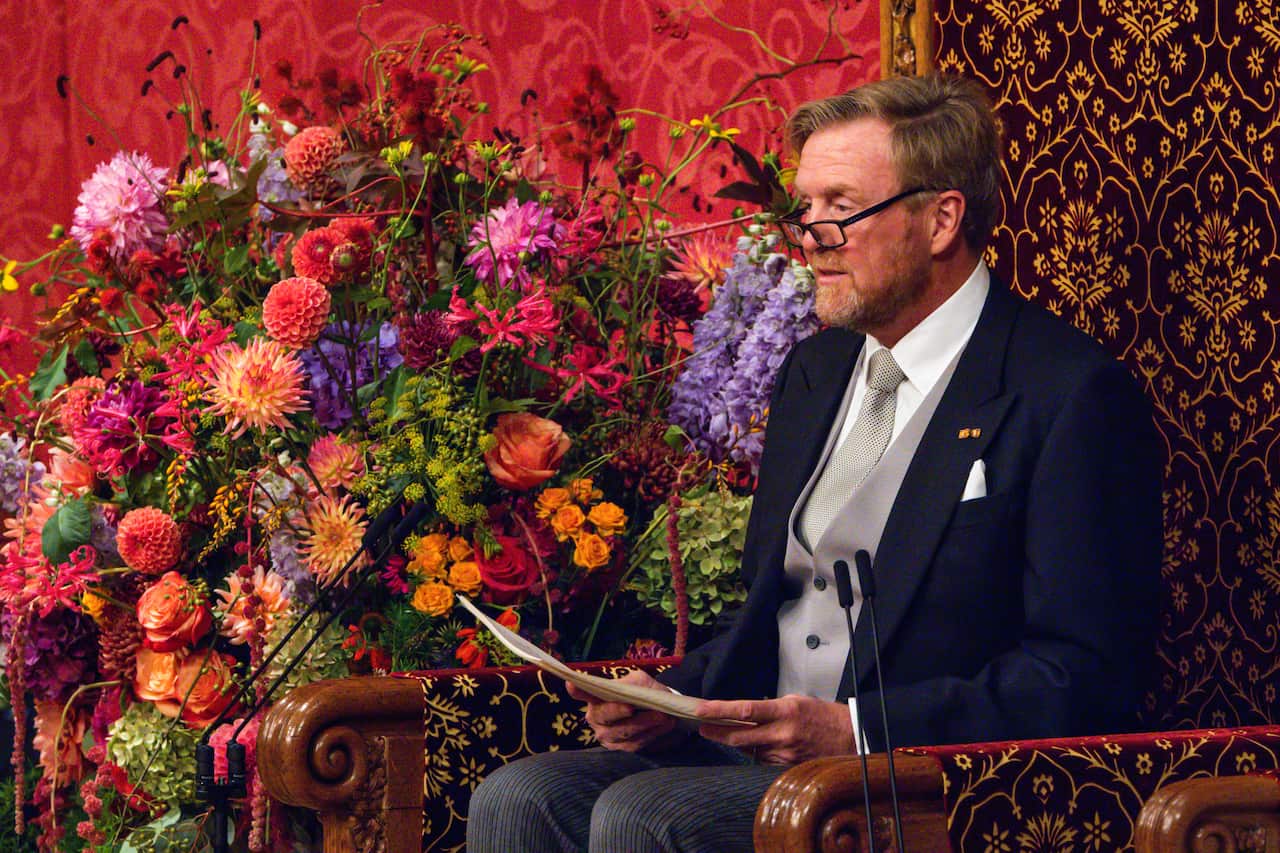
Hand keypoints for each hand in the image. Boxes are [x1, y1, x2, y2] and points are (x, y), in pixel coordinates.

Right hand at [565, 670, 679, 751]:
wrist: (659, 709)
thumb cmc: (644, 691)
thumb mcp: (640, 681)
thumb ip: (634, 686)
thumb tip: (631, 695)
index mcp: (596, 697)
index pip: (583, 693)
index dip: (577, 690)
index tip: (570, 683)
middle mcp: (596, 718)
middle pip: (605, 716)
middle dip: (621, 711)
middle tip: (636, 706)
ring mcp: (607, 736)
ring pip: (623, 733)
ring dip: (645, 724)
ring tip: (664, 716)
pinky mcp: (621, 749)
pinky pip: (636, 744)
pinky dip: (652, 734)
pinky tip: (666, 725)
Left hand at [695, 694, 854, 764]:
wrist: (851, 738)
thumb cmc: (824, 716)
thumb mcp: (797, 702)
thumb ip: (771, 709)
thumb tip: (747, 715)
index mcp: (785, 711)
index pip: (744, 711)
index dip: (719, 711)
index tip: (700, 710)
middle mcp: (783, 734)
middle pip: (739, 737)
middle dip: (717, 733)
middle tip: (703, 728)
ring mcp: (785, 754)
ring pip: (750, 750)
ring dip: (736, 743)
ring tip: (725, 734)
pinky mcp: (788, 768)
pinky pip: (763, 760)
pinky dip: (755, 753)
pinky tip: (754, 746)